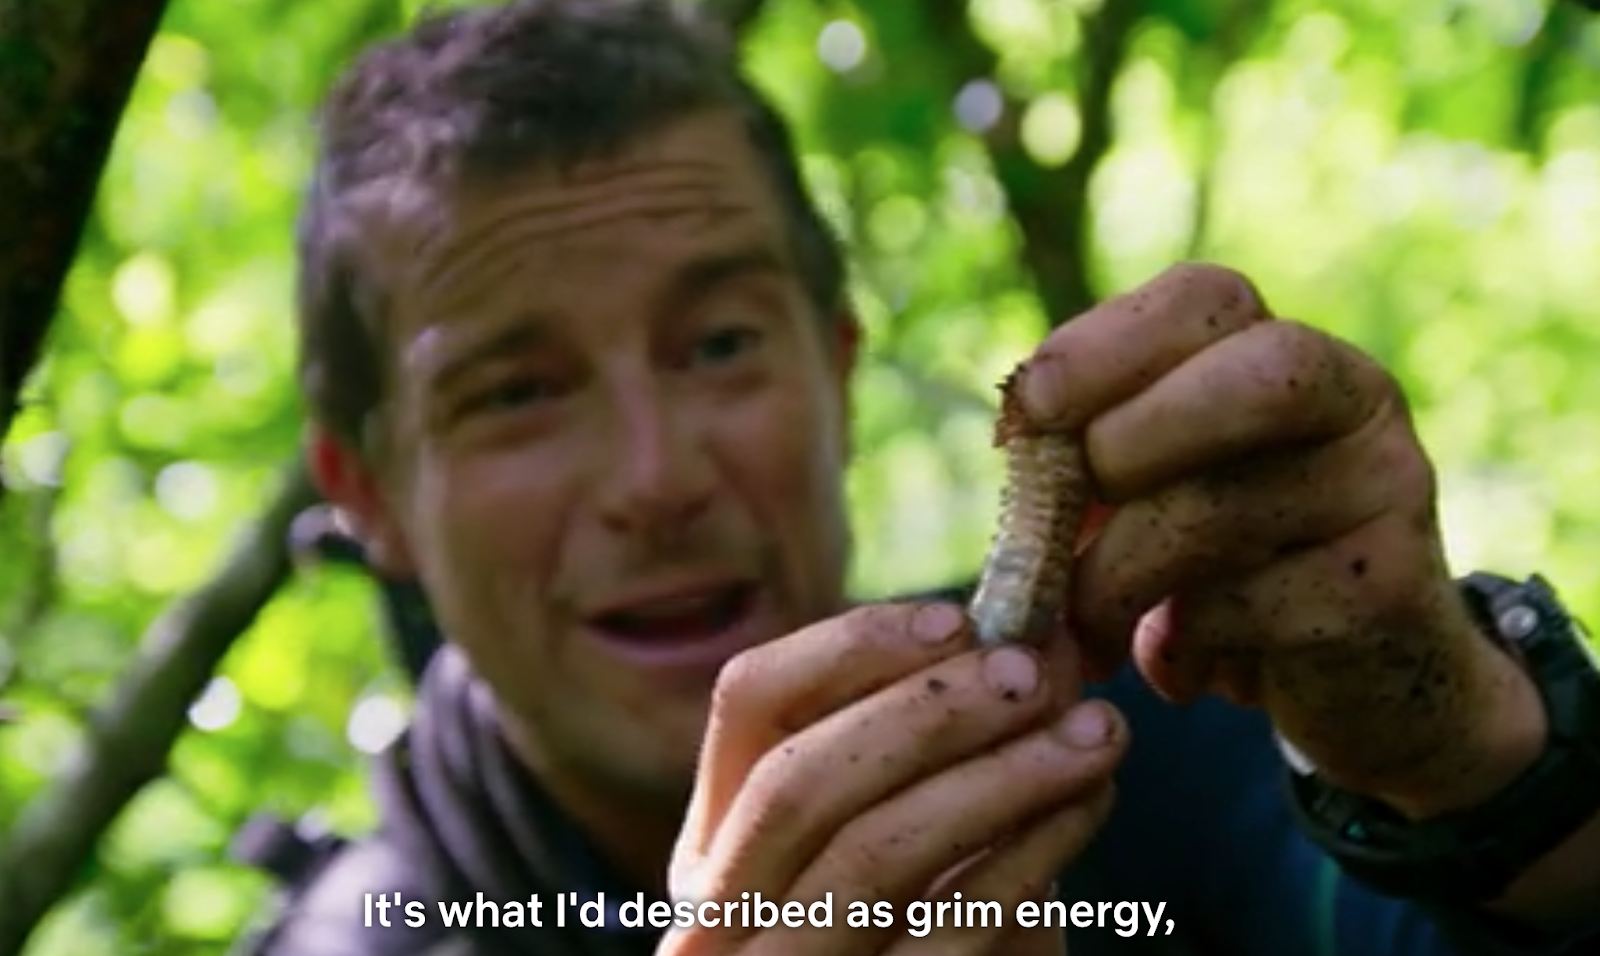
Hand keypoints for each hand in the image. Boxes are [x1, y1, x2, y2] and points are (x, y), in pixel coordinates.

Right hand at [659, 602, 1124, 955]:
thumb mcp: (912, 835)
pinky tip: (1084, 809)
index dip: (849, 646)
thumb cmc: (929, 931)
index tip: (958, 617)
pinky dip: (1027, 859)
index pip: (748, 700)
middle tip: (1035, 673)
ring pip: (872, 856)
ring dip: (998, 777)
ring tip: (1095, 733)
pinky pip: (949, 933)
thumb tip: (1046, 637)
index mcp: (718, 841)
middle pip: (798, 781)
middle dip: (926, 712)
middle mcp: (722, 914)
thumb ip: (950, 745)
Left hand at [1018, 262, 1545, 816]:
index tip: (1031, 405)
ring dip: (1114, 578)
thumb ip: (1102, 453)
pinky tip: (1174, 671)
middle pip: (1256, 376)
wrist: (1371, 690)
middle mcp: (1357, 399)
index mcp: (1291, 353)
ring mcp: (1384, 490)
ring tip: (1084, 628)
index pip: (1208, 298)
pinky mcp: (1383, 591)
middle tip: (1066, 518)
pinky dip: (1176, 646)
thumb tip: (1017, 437)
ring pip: (1220, 508)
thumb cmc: (1236, 572)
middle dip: (1131, 439)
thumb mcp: (1165, 495)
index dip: (1104, 342)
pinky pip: (1242, 607)